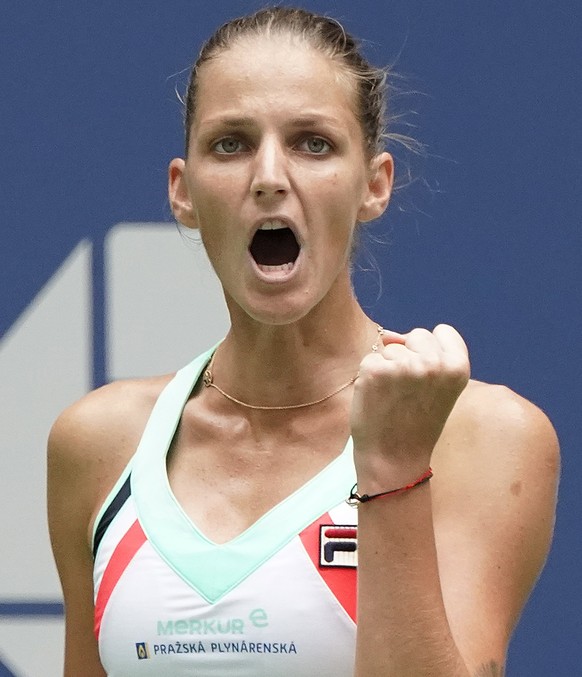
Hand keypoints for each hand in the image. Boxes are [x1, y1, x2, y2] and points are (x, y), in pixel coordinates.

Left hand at [350, 324, 469, 470]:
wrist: (395, 460)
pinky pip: (370, 359)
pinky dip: (370, 376)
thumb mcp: (439, 388)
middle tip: (410, 392)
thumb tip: (389, 335)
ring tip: (394, 398)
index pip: (442, 332)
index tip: (428, 380)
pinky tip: (378, 399)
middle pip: (416, 335)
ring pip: (390, 347)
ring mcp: (405, 365)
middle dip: (409, 356)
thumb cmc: (416, 424)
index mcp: (458, 367)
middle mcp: (434, 363)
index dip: (431, 351)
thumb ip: (427, 355)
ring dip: (388, 367)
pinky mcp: (376, 371)